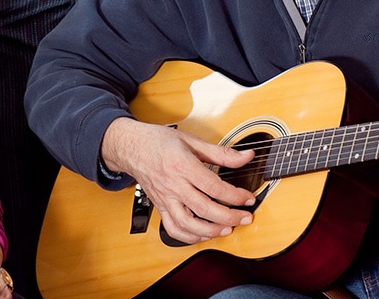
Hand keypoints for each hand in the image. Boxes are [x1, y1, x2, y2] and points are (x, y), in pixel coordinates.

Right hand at [101, 117, 255, 243]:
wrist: (131, 147)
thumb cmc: (159, 142)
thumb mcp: (192, 141)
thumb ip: (221, 152)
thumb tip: (246, 156)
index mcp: (182, 165)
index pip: (214, 186)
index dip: (235, 195)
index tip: (248, 198)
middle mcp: (173, 185)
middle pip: (205, 208)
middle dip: (230, 216)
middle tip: (245, 217)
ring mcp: (165, 198)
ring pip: (188, 224)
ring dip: (211, 231)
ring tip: (227, 229)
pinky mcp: (160, 207)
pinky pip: (173, 228)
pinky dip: (189, 237)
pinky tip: (203, 234)